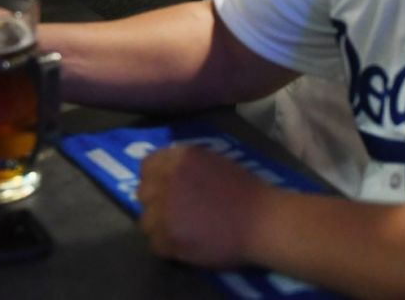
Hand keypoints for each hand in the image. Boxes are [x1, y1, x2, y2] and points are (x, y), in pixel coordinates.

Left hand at [137, 144, 265, 268]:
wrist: (262, 221)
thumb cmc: (245, 191)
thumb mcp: (211, 163)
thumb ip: (184, 166)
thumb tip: (165, 174)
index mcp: (178, 158)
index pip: (147, 166)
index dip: (153, 179)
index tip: (163, 189)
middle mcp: (166, 179)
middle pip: (143, 193)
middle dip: (155, 204)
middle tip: (173, 213)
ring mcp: (165, 209)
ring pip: (145, 221)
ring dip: (159, 227)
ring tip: (180, 232)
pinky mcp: (169, 237)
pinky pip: (155, 244)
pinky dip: (168, 247)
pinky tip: (186, 245)